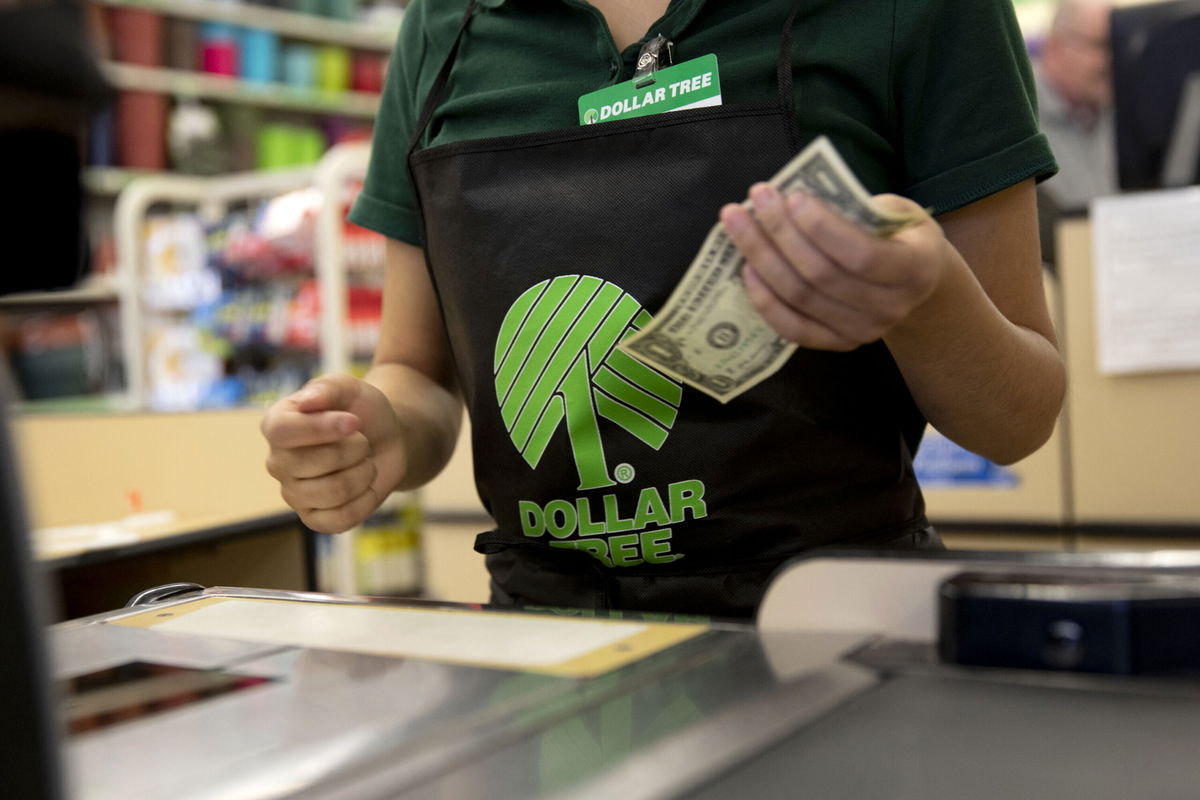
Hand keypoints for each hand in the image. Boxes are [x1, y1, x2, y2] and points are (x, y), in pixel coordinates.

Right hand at [261, 374, 405, 532]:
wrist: (384, 440)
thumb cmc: (360, 411)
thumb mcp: (349, 387)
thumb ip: (327, 388)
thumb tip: (306, 402)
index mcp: (276, 425)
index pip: (283, 431)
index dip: (322, 428)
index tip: (354, 422)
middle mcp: (278, 462)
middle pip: (316, 463)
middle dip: (355, 449)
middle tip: (362, 441)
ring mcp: (293, 494)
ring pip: (334, 492)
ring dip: (364, 473)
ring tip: (364, 461)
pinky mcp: (314, 519)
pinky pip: (341, 519)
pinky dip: (365, 500)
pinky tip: (366, 486)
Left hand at [719, 183, 952, 350]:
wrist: (916, 283)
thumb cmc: (899, 235)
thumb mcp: (896, 211)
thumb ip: (857, 206)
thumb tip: (795, 199)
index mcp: (915, 268)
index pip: (862, 255)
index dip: (822, 227)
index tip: (793, 196)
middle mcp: (891, 308)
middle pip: (821, 276)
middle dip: (781, 233)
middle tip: (755, 199)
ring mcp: (864, 332)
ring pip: (801, 298)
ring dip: (763, 258)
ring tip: (738, 224)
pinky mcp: (838, 345)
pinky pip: (793, 328)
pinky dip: (765, 300)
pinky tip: (747, 268)